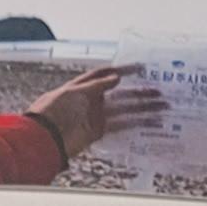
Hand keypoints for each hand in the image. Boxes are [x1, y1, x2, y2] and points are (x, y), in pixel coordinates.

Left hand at [27, 63, 167, 162]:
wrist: (45, 137)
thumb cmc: (54, 110)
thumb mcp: (75, 92)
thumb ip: (97, 86)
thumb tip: (117, 78)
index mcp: (83, 86)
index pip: (106, 74)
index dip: (123, 70)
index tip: (140, 68)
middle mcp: (92, 100)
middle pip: (120, 93)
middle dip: (139, 92)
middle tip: (159, 90)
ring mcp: (96, 116)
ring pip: (124, 110)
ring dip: (143, 108)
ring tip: (161, 106)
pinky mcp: (98, 132)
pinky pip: (120, 126)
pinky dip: (134, 125)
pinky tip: (149, 122)